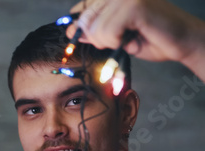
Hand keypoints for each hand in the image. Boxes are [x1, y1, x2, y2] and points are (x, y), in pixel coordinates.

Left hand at [67, 0, 204, 64]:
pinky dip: (116, 42)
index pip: (83, 8)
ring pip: (96, 28)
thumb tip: (71, 31)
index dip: (82, 26)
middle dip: (97, 37)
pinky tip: (132, 39)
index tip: (91, 37)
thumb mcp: (115, 37)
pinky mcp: (134, 6)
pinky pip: (108, 31)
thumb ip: (94, 31)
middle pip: (86, 20)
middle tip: (117, 40)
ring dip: (109, 42)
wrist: (182, 42)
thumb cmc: (152, 38)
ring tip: (127, 39)